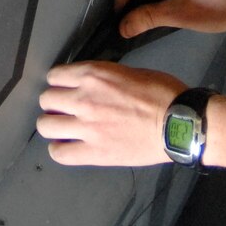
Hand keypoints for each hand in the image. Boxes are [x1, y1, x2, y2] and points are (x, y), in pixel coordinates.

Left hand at [37, 61, 188, 166]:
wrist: (179, 123)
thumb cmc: (162, 93)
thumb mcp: (130, 72)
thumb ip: (105, 77)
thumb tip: (94, 84)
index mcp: (93, 75)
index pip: (55, 76)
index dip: (60, 83)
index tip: (66, 89)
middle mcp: (84, 99)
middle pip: (46, 99)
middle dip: (54, 103)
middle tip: (66, 109)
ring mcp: (86, 127)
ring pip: (46, 125)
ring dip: (53, 125)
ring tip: (63, 128)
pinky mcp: (94, 152)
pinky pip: (60, 153)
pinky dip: (59, 149)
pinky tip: (68, 146)